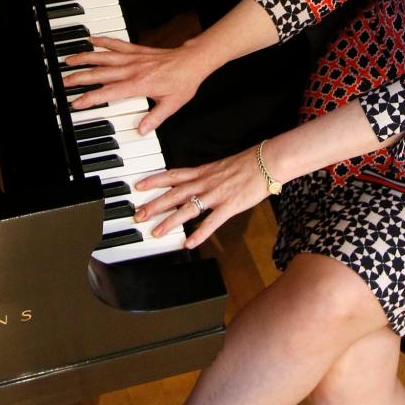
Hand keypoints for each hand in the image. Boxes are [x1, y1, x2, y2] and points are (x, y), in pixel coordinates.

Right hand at [63, 35, 209, 132]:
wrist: (193, 61)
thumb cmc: (183, 82)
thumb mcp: (172, 105)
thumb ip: (155, 118)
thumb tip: (142, 130)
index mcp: (139, 84)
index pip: (109, 92)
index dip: (91, 98)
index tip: (77, 102)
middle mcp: (133, 69)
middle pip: (101, 73)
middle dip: (80, 77)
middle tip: (64, 81)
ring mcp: (134, 58)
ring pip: (104, 57)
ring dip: (86, 57)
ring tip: (69, 59)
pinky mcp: (137, 50)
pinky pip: (117, 44)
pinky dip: (103, 41)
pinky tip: (91, 39)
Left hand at [132, 148, 267, 248]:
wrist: (267, 161)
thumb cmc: (247, 163)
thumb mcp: (221, 166)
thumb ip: (206, 176)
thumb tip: (195, 183)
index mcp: (203, 172)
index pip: (173, 175)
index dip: (154, 180)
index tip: (138, 186)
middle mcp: (206, 182)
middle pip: (174, 194)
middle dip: (154, 205)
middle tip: (137, 215)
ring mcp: (217, 194)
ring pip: (188, 209)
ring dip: (170, 221)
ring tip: (156, 232)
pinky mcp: (230, 206)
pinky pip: (212, 221)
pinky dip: (200, 233)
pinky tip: (189, 243)